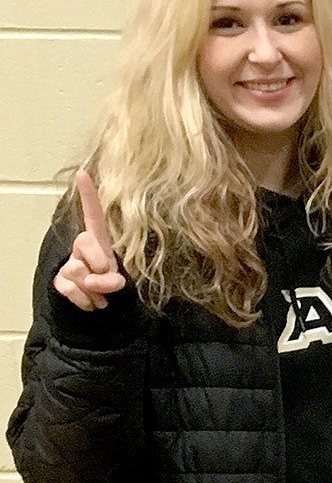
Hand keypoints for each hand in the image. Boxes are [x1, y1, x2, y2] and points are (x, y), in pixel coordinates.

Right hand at [54, 171, 126, 311]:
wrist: (104, 308)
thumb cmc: (114, 287)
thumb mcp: (120, 283)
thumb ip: (114, 279)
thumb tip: (103, 280)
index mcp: (99, 243)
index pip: (93, 217)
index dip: (88, 196)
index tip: (83, 174)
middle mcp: (81, 249)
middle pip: (84, 243)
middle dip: (100, 264)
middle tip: (110, 280)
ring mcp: (69, 264)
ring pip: (78, 272)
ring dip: (96, 289)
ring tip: (101, 294)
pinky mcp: (60, 281)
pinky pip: (72, 290)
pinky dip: (87, 301)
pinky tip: (92, 302)